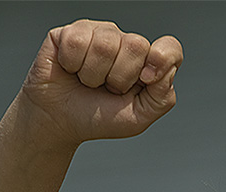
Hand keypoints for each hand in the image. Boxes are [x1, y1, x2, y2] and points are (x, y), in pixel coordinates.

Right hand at [20, 19, 182, 145]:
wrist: (56, 123)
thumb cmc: (95, 118)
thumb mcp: (136, 119)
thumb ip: (162, 99)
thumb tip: (166, 70)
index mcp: (145, 62)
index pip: (169, 48)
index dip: (161, 60)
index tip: (145, 80)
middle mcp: (124, 43)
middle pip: (137, 45)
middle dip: (118, 78)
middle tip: (104, 89)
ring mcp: (98, 34)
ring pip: (105, 44)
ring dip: (92, 75)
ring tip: (85, 81)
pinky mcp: (70, 33)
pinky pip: (77, 41)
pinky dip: (71, 64)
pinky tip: (69, 70)